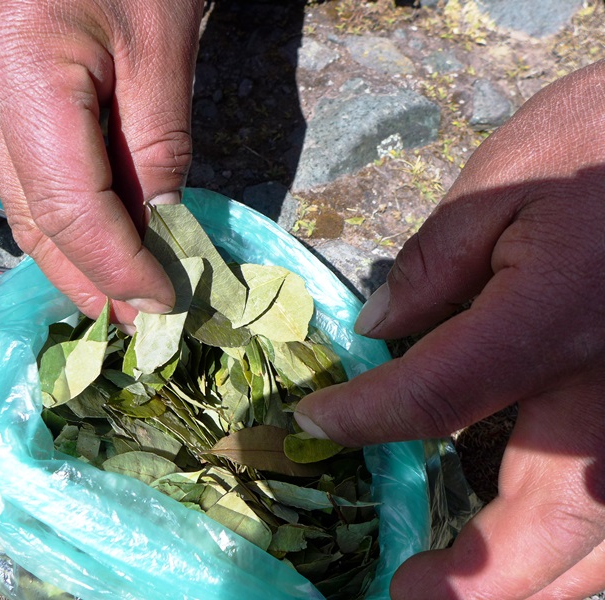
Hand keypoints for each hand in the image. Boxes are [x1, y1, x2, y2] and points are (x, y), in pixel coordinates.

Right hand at [0, 0, 203, 322]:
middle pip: (36, 221)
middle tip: (140, 326)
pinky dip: (70, 226)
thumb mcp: (164, 51)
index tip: (161, 304)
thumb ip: (157, 149)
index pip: (68, 207)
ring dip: (78, 263)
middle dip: (91, 281)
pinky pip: (32, 183)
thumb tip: (158, 231)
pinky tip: (103, 253)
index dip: (117, 266)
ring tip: (125, 303)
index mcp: (22, 75)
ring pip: (27, 210)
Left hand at [296, 60, 604, 598]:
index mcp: (552, 317)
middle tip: (407, 594)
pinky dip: (593, 549)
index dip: (364, 417)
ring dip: (542, 583)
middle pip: (550, 511)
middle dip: (477, 575)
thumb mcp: (502, 184)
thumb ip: (436, 267)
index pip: (435, 396)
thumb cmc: (602, 142)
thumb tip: (378, 330)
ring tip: (464, 596)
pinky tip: (553, 559)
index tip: (318, 419)